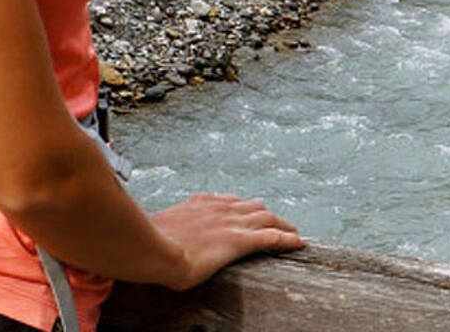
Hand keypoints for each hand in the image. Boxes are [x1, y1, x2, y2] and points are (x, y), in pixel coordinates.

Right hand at [149, 192, 303, 290]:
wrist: (154, 249)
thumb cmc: (149, 242)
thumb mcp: (156, 229)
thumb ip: (165, 229)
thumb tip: (156, 235)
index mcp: (199, 203)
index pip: (228, 201)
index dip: (241, 207)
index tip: (247, 211)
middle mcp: (219, 208)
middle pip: (252, 206)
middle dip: (265, 213)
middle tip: (276, 221)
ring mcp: (231, 222)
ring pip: (267, 218)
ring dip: (282, 223)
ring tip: (293, 231)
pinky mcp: (240, 241)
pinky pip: (273, 237)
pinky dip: (288, 239)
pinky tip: (300, 243)